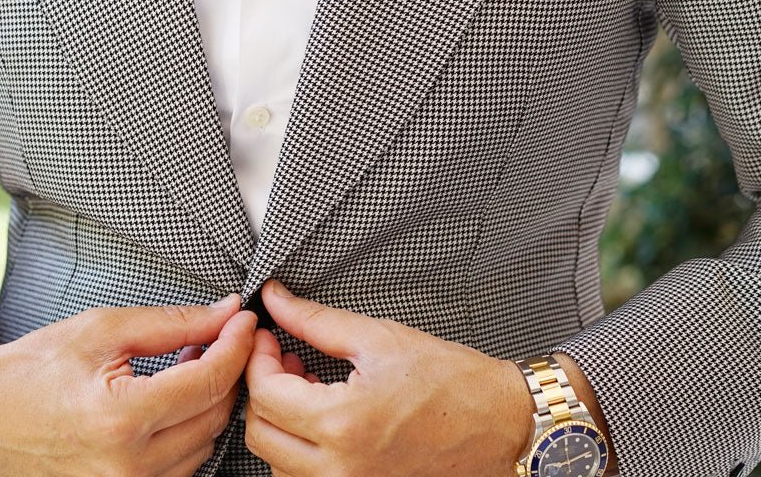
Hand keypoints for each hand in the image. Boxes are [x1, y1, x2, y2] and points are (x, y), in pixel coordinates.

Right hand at [0, 294, 256, 476]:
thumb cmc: (32, 369)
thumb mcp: (103, 329)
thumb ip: (173, 324)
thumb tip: (225, 313)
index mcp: (120, 419)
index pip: (208, 382)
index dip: (236, 346)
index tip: (245, 321)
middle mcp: (126, 466)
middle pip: (214, 417)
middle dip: (228, 372)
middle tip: (221, 336)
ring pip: (204, 446)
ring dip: (209, 403)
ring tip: (191, 364)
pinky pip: (181, 466)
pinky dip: (189, 430)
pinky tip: (175, 398)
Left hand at [242, 279, 536, 476]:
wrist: (502, 422)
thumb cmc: (453, 382)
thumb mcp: (379, 338)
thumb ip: (315, 320)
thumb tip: (276, 301)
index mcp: (344, 423)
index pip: (265, 394)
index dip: (258, 358)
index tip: (269, 337)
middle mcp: (342, 469)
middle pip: (261, 434)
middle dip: (263, 389)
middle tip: (284, 357)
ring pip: (278, 462)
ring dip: (281, 422)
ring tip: (309, 386)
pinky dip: (302, 449)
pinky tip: (325, 416)